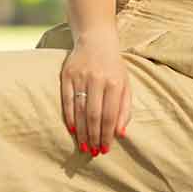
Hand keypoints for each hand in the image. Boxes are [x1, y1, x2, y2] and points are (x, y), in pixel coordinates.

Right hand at [60, 37, 131, 156]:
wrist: (96, 39)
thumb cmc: (113, 66)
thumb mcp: (125, 84)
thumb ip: (124, 109)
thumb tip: (120, 133)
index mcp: (114, 82)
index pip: (109, 115)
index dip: (107, 134)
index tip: (105, 149)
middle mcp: (97, 79)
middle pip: (93, 115)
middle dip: (93, 136)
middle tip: (93, 152)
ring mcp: (80, 76)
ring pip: (79, 110)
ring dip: (81, 131)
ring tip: (84, 145)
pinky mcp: (66, 74)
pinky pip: (67, 100)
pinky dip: (69, 117)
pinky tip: (72, 129)